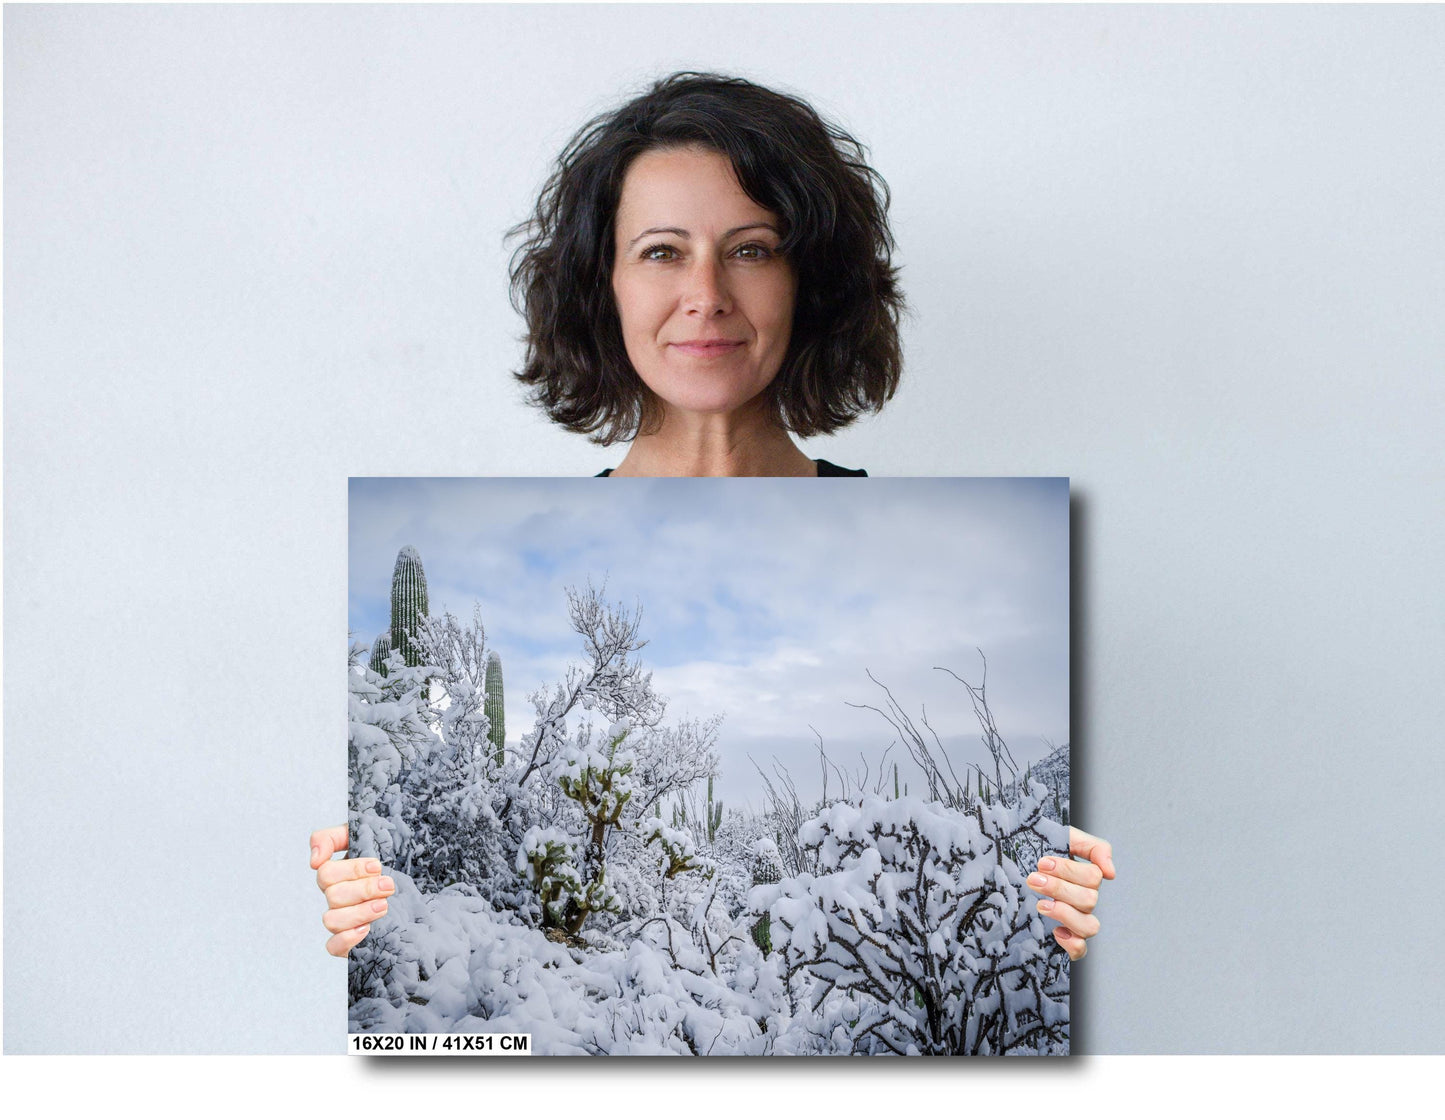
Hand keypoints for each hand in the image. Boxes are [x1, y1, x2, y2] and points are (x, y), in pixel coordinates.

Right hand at [310, 824, 395, 956]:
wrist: (422, 884)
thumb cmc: (392, 856)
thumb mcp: (369, 834)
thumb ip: (334, 837)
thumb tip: (314, 860)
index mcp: (338, 874)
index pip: (326, 872)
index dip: (351, 870)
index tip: (377, 866)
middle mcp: (338, 897)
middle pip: (333, 896)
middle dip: (364, 889)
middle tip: (388, 885)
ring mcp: (343, 919)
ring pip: (331, 920)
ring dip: (359, 912)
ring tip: (384, 905)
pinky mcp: (350, 941)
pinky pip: (333, 947)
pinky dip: (346, 939)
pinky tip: (366, 929)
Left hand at [1026, 826, 1114, 960]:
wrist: (1005, 865)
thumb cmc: (1034, 849)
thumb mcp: (1062, 838)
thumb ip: (1093, 847)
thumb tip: (1111, 873)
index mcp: (1084, 877)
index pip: (1093, 877)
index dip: (1069, 871)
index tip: (1042, 863)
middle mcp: (1083, 900)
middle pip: (1089, 900)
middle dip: (1059, 888)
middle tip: (1033, 879)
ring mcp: (1075, 920)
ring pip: (1090, 926)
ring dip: (1065, 914)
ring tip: (1040, 905)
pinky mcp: (1064, 938)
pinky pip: (1080, 950)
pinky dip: (1072, 943)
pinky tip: (1055, 931)